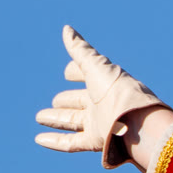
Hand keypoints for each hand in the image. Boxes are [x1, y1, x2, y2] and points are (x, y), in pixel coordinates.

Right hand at [35, 25, 166, 168]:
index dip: (78, 73)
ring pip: (73, 121)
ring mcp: (99, 122)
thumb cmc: (117, 89)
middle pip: (80, 101)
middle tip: (55, 101)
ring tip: (39, 117)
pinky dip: (54, 141)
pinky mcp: (95, 140)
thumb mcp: (95, 66)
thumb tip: (67, 29)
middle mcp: (103, 103)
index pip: (89, 76)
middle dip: (66, 100)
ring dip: (56, 120)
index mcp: (105, 83)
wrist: (134, 121)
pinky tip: (38, 139)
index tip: (67, 72)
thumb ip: (80, 49)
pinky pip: (71, 143)